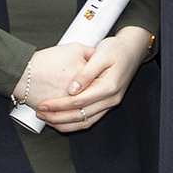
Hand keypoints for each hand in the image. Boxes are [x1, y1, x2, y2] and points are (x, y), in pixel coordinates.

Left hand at [16, 28, 150, 130]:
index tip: (43, 104)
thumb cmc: (116, 49)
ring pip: (85, 121)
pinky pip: (90, 120)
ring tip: (47, 119)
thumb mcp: (101, 55)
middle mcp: (112, 98)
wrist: (132, 50)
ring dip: (65, 123)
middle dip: (58, 117)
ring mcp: (110, 103)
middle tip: (40, 113)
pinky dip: (74, 123)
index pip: (80, 101)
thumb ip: (86, 73)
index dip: (59, 104)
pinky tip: (61, 120)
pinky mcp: (107, 104)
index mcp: (110, 86)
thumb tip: (72, 89)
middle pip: (81, 115)